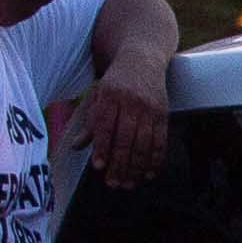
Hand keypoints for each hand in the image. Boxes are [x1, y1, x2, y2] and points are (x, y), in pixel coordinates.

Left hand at [64, 65, 173, 187]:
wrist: (143, 59)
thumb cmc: (116, 81)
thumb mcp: (98, 96)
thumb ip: (90, 122)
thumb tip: (77, 147)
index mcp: (110, 97)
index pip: (105, 127)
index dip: (102, 148)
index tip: (99, 167)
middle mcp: (131, 102)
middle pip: (126, 139)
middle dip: (120, 164)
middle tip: (114, 184)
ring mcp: (150, 108)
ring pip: (144, 143)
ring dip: (137, 167)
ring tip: (129, 183)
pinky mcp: (164, 113)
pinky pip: (161, 141)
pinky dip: (156, 159)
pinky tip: (149, 173)